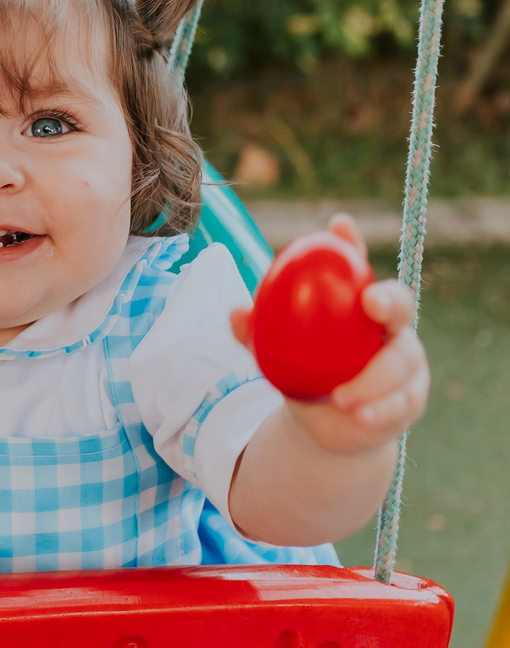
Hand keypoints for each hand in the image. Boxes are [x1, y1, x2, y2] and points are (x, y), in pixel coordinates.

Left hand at [231, 213, 429, 457]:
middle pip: (400, 305)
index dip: (351, 243)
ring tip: (343, 397)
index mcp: (360, 305)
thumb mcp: (278, 354)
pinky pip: (399, 403)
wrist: (329, 423)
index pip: (357, 266)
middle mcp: (392, 327)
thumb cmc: (307, 373)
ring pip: (400, 363)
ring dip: (373, 379)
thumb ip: (259, 334)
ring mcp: (408, 363)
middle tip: (371, 302)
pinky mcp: (411, 399)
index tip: (338, 224)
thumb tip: (237, 314)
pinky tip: (359, 416)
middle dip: (389, 300)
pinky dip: (378, 410)